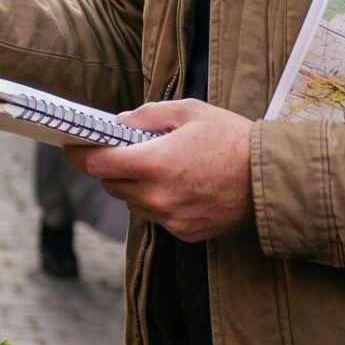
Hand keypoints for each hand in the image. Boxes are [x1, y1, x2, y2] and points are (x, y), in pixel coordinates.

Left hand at [66, 101, 253, 241]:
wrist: (272, 179)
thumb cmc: (232, 139)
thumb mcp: (189, 111)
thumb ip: (146, 116)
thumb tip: (118, 124)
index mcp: (153, 163)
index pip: (96, 163)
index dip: (79, 154)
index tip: (71, 147)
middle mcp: (156, 196)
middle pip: (111, 184)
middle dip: (114, 168)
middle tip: (132, 153)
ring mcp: (170, 218)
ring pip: (132, 203)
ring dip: (136, 187)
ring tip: (166, 169)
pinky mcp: (184, 232)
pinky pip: (156, 216)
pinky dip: (159, 202)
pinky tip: (183, 187)